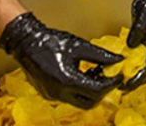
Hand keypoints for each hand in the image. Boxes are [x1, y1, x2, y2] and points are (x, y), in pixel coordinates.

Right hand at [0, 12, 122, 108]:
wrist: (26, 42)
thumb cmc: (50, 42)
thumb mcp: (79, 46)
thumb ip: (100, 55)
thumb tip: (118, 60)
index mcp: (67, 81)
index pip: (97, 90)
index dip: (112, 84)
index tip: (119, 76)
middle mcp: (58, 92)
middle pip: (89, 102)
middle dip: (102, 91)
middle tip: (109, 77)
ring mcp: (52, 95)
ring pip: (79, 101)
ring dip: (90, 90)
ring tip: (95, 71)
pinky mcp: (48, 94)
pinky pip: (68, 97)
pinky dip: (79, 89)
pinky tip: (82, 73)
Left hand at [124, 0, 145, 89]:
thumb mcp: (143, 11)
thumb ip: (139, 28)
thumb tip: (132, 44)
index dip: (143, 74)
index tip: (131, 82)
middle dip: (141, 80)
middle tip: (125, 88)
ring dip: (140, 76)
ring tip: (125, 83)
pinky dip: (138, 67)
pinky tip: (127, 70)